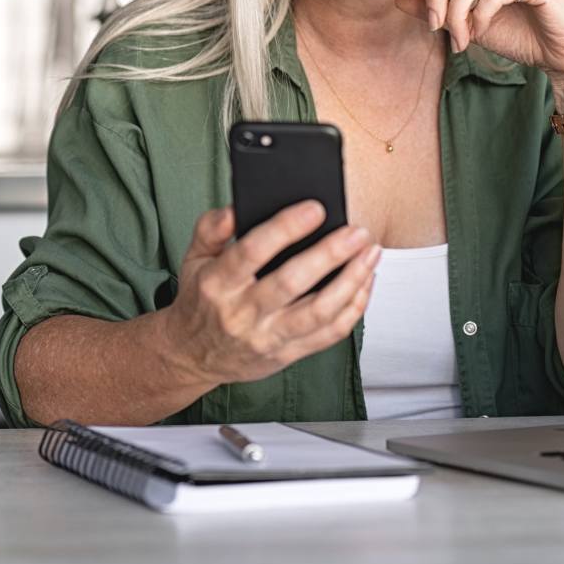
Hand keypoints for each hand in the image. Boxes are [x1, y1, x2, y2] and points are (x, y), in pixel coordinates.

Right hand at [163, 203, 379, 388]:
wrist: (192, 356)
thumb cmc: (201, 299)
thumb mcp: (193, 257)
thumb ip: (211, 228)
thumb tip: (236, 207)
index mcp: (218, 283)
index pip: (252, 251)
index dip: (286, 229)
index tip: (315, 209)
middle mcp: (243, 313)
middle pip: (292, 282)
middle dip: (330, 254)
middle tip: (357, 232)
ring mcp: (267, 337)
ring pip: (318, 312)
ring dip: (351, 281)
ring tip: (371, 253)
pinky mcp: (288, 354)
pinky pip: (329, 334)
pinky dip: (354, 308)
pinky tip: (365, 281)